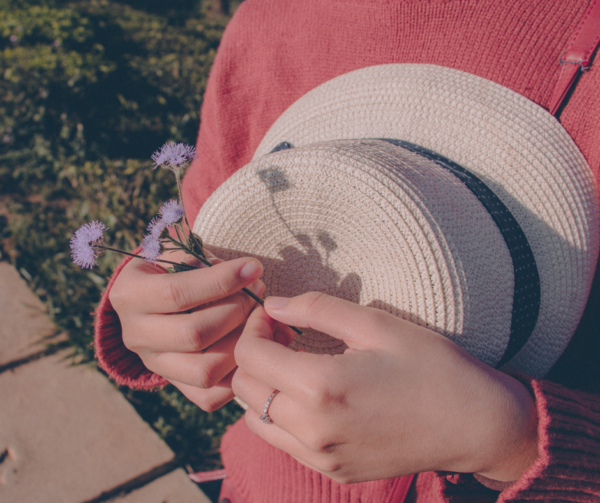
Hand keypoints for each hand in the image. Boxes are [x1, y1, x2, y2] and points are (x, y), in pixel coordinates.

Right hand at [109, 248, 264, 410]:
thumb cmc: (174, 270)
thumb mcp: (179, 254)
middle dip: (236, 311)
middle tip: (257, 293)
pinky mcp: (175, 387)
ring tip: (258, 319)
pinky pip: (210, 396)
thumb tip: (247, 274)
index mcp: (130, 295)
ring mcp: (155, 365)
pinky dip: (238, 375)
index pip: (177, 293)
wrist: (154, 302)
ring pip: (205, 371)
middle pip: (194, 334)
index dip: (221, 281)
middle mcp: (135, 335)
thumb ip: (206, 262)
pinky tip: (251, 346)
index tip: (254, 267)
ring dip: (241, 344)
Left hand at [232, 292, 538, 483]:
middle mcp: (312, 430)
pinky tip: (310, 395)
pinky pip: (283, 442)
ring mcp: (322, 457)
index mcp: (320, 387)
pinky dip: (280, 415)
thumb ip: (316, 310)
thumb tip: (273, 305)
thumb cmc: (431, 366)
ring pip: (255, 420)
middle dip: (253, 356)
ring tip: (293, 364)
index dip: (253, 328)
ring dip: (262, 387)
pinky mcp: (334, 471)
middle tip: (283, 336)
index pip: (249, 356)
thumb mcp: (376, 324)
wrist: (475, 425)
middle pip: (244, 389)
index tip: (273, 316)